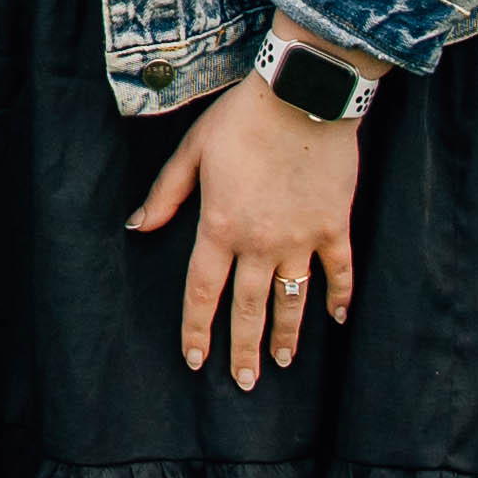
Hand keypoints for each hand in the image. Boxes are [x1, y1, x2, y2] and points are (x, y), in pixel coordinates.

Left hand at [130, 72, 364, 387]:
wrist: (301, 95)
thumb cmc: (241, 119)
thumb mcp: (192, 151)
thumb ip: (165, 195)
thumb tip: (137, 226)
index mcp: (219, 227)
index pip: (202, 292)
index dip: (197, 329)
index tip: (196, 360)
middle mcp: (259, 243)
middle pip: (248, 308)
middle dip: (244, 349)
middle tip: (245, 382)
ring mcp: (301, 238)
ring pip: (292, 298)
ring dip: (287, 334)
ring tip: (282, 362)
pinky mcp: (333, 226)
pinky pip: (339, 270)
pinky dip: (340, 296)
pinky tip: (337, 318)